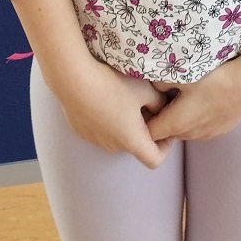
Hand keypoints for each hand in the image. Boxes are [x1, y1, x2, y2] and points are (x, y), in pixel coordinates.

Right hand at [52, 55, 171, 168]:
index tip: (166, 126)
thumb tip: (162, 107)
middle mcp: (113, 146)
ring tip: (123, 96)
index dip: (165, 146)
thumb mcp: (144, 89)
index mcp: (132, 140)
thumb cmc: (113, 85)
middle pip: (135, 145)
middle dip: (144, 128)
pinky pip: (101, 129)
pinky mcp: (82, 130)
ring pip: (118, 137)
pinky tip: (104, 96)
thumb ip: (159, 102)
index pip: (155, 160)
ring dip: (125, 123)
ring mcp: (95, 140)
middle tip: (146, 102)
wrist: (74, 79)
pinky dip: (108, 119)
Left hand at [145, 56, 240, 141]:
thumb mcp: (182, 73)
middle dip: (162, 117)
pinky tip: (205, 96)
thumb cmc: (214, 78)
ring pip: (185, 128)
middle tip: (164, 94)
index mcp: (176, 123)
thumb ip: (160, 79)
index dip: (143, 122)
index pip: (149, 135)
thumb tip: (148, 82)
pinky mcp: (220, 130)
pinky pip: (201, 125)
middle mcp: (189, 134)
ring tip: (186, 93)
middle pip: (167, 131)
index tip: (144, 105)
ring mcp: (206, 134)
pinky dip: (198, 115)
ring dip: (181, 116)